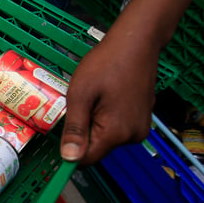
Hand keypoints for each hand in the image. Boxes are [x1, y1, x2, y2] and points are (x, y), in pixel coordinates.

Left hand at [59, 27, 159, 165]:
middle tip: (82, 103)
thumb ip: (75, 128)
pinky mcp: (142, 119)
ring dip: (94, 123)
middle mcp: (132, 136)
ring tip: (96, 97)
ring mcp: (140, 128)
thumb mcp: (80, 95)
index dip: (69, 151)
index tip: (62, 131)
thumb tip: (69, 158)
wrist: (137, 42)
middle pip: (96, 148)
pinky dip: (106, 118)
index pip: (86, 160)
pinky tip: (106, 97)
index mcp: (116, 133)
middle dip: (83, 131)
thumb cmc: (106, 64)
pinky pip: (117, 128)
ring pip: (106, 138)